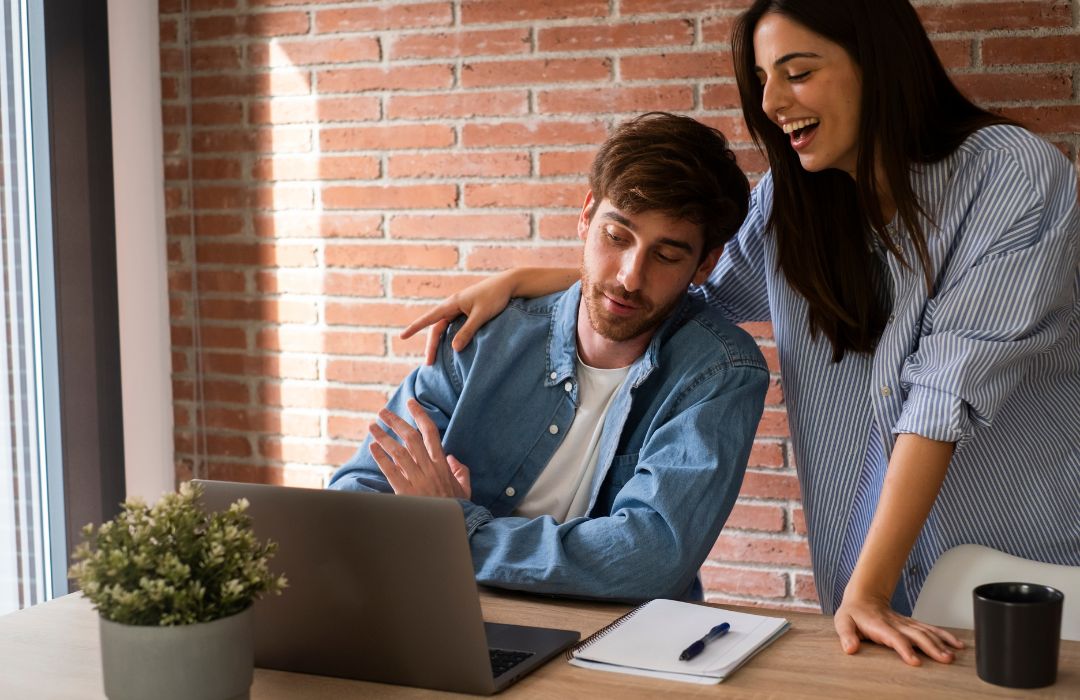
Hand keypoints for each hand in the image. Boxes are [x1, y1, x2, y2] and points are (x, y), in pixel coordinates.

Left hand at [367, 399, 470, 498]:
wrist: (447, 527)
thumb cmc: (457, 508)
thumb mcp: (465, 488)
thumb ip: (461, 471)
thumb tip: (452, 458)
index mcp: (442, 464)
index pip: (430, 432)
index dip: (420, 415)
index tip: (411, 403)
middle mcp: (428, 467)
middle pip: (410, 437)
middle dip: (395, 421)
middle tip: (383, 411)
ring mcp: (416, 479)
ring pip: (398, 451)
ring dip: (383, 436)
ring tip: (372, 426)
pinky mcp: (405, 491)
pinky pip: (391, 470)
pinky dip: (381, 457)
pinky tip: (373, 448)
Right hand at [400, 271, 515, 364]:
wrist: (509, 284)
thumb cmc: (496, 297)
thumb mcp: (481, 316)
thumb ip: (467, 331)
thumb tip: (453, 349)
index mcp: (453, 303)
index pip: (430, 318)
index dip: (415, 328)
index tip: (402, 336)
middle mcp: (454, 305)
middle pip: (436, 327)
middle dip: (431, 345)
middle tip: (429, 363)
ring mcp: (461, 308)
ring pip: (445, 327)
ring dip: (439, 342)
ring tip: (436, 359)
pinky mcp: (469, 311)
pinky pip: (454, 326)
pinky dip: (449, 337)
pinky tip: (451, 348)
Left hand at [834, 591, 963, 665]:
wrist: (864, 595)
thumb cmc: (853, 612)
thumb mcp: (842, 622)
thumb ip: (846, 635)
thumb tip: (850, 648)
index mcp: (879, 625)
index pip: (894, 637)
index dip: (904, 649)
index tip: (915, 661)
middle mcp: (896, 623)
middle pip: (916, 635)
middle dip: (931, 647)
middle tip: (945, 660)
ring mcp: (905, 623)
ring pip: (926, 632)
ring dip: (941, 643)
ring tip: (953, 656)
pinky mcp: (912, 623)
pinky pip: (930, 629)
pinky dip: (944, 636)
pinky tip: (956, 644)